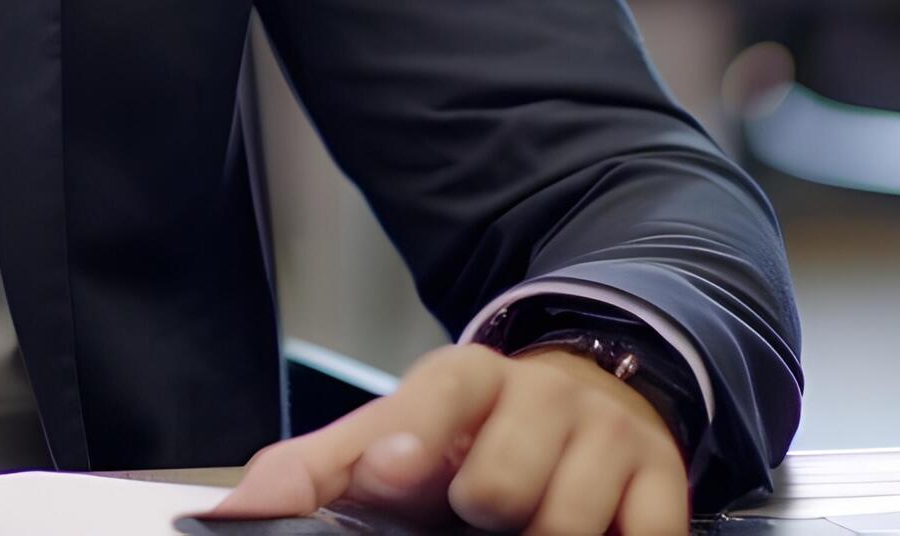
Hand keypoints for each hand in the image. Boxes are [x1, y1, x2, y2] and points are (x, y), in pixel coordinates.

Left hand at [209, 342, 690, 535]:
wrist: (586, 407)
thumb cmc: (467, 440)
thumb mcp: (386, 440)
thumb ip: (310, 473)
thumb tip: (234, 513)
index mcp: (463, 378)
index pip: (438, 400)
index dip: (415, 439)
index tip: (393, 472)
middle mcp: (541, 396)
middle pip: (500, 489)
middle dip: (483, 515)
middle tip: (481, 512)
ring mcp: (607, 438)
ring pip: (563, 527)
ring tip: (527, 525)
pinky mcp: (664, 484)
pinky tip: (588, 533)